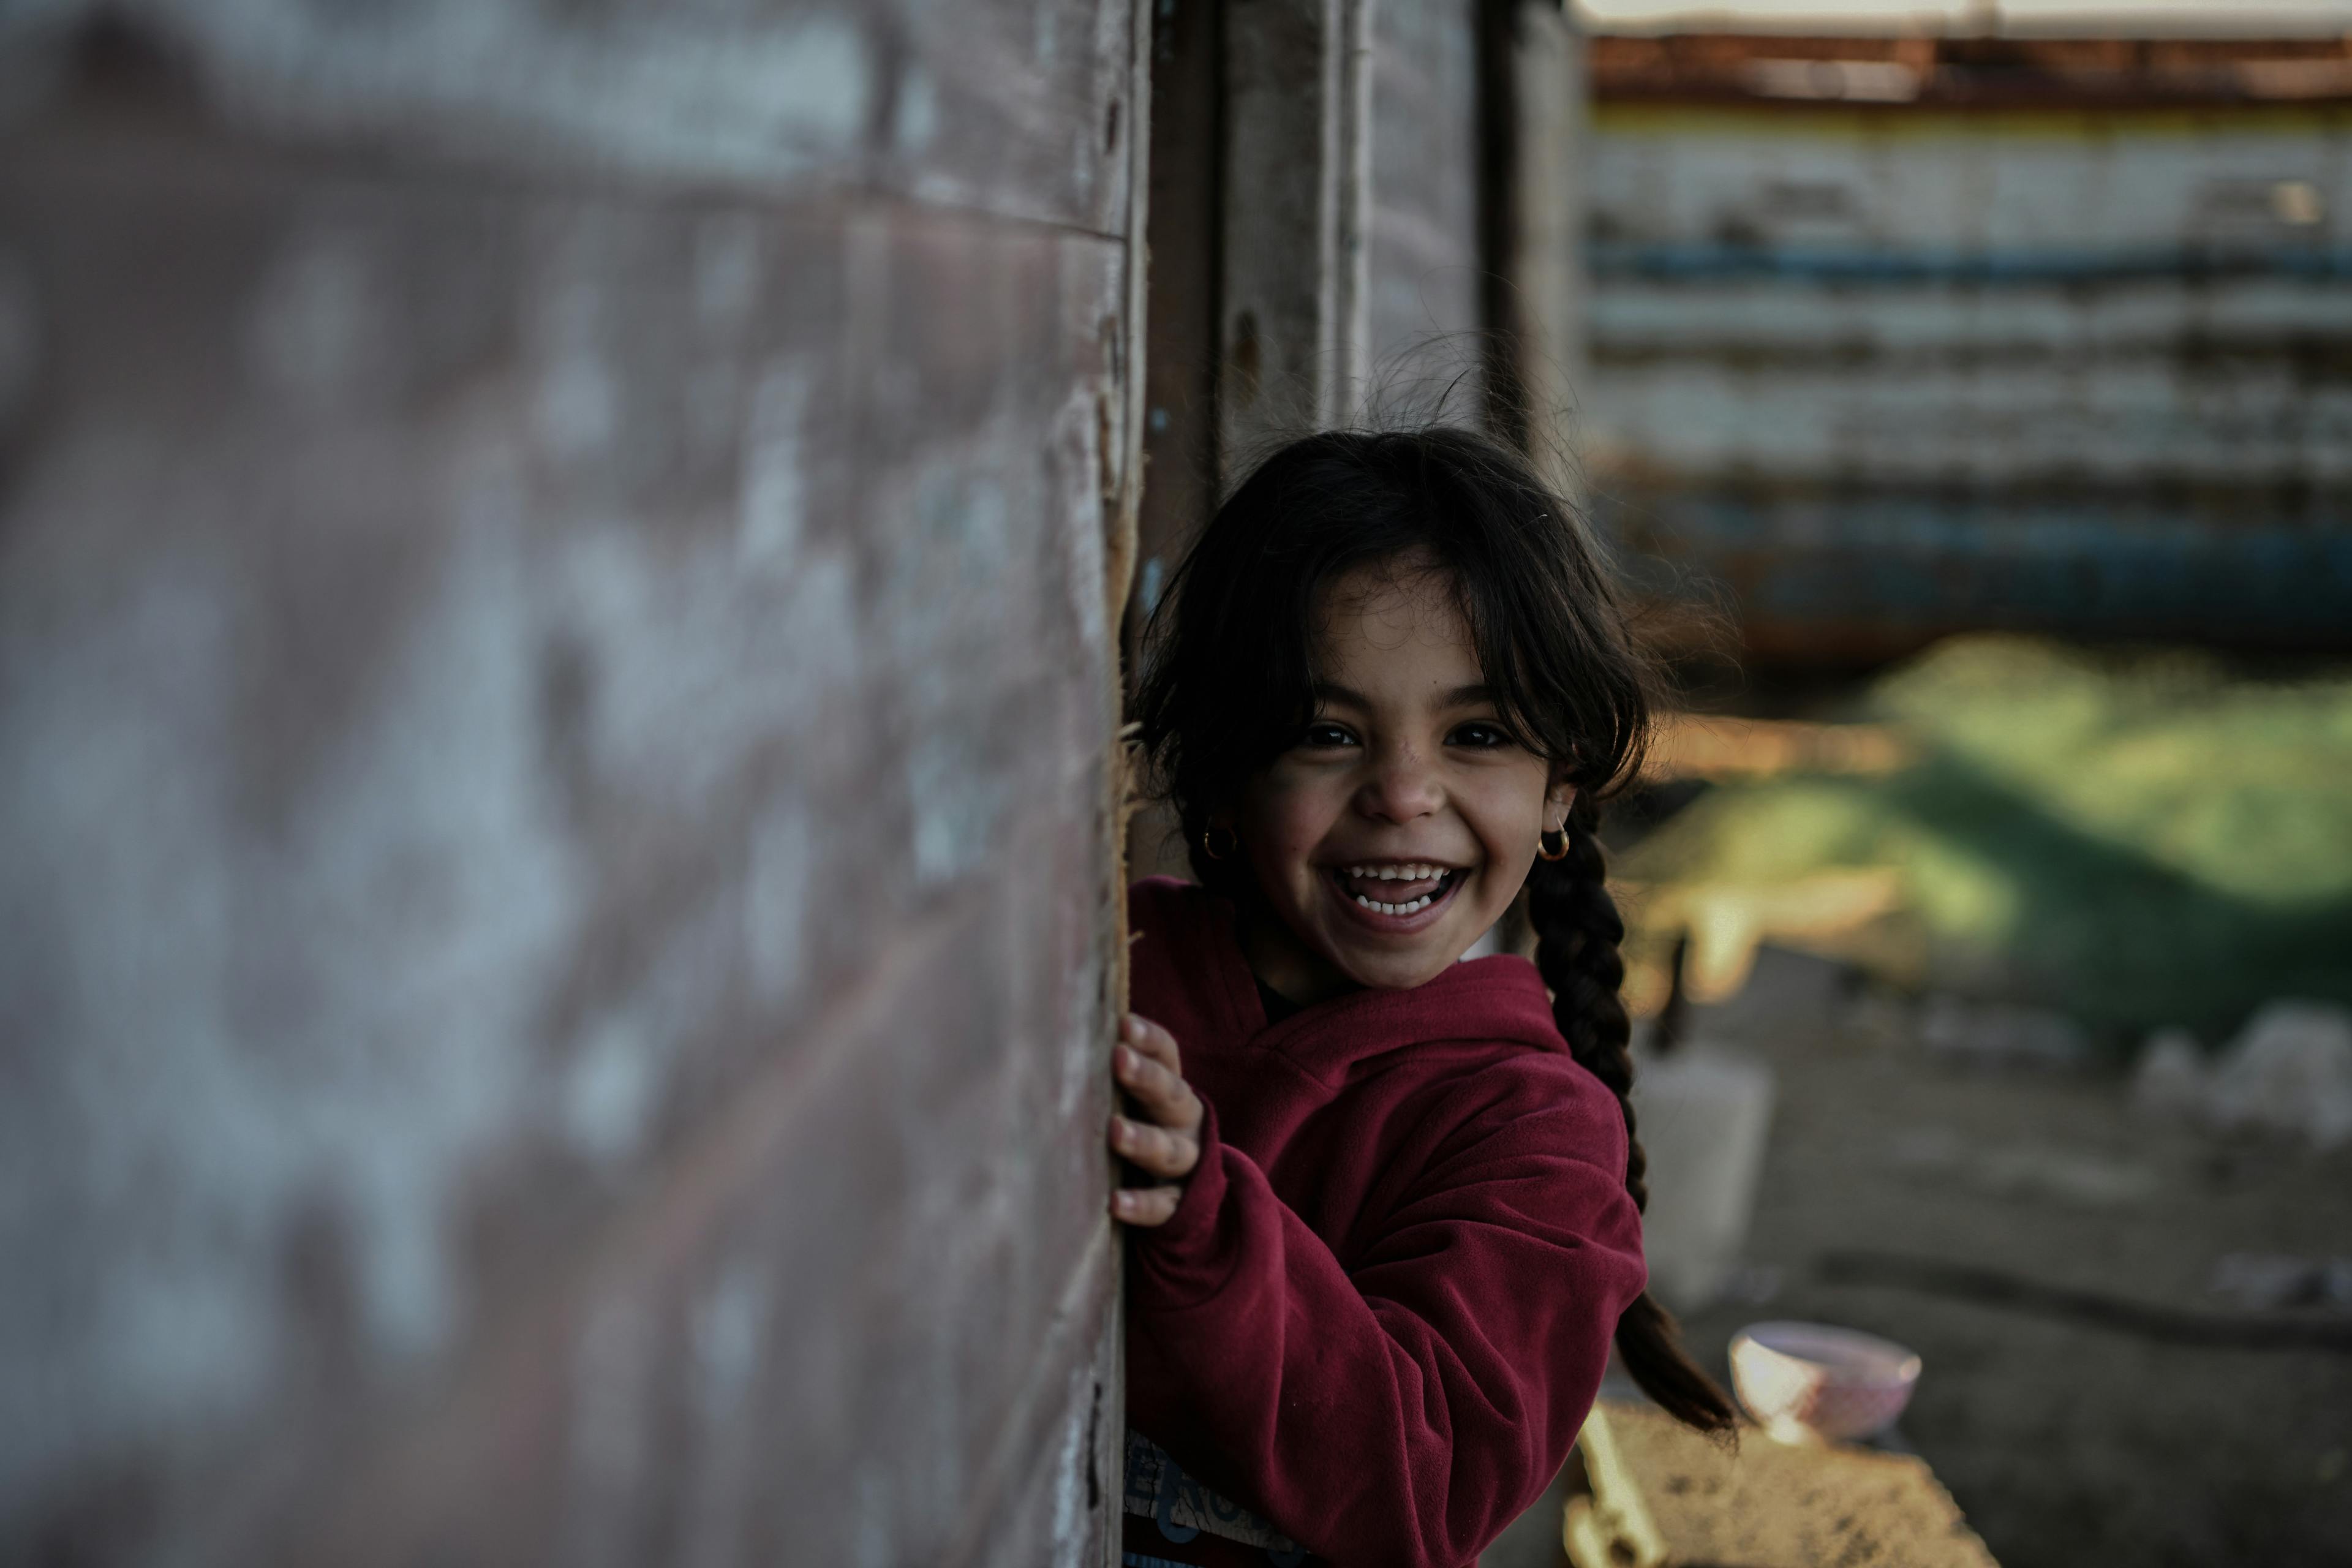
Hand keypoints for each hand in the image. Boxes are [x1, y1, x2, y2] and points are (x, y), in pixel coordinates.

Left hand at [1109, 1013, 1203, 1227]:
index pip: (1167, 1055)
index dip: (1149, 1039)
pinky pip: (1164, 1205)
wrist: (1185, 1185)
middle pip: (1171, 1094)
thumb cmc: (1139, 1124)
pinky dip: (1142, 1205)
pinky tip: (1116, 1203)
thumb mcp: (1132, 1096)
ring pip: (1169, 1150)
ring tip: (1116, 1132)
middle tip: (1120, 1059)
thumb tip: (1048, 1034)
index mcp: (1171, 1087)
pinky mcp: (1179, 1202)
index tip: (1124, 1024)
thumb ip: (1104, 1073)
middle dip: (1146, 1077)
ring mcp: (1185, 1162)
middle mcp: (1183, 1120)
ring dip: (1143, 1139)